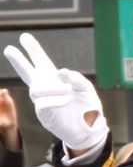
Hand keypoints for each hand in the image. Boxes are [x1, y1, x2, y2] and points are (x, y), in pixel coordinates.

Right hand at [3, 33, 108, 150]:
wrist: (90, 129)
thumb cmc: (87, 107)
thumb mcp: (86, 88)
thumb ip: (76, 78)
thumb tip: (61, 73)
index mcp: (56, 79)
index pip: (42, 62)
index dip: (34, 50)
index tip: (24, 37)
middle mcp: (46, 89)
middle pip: (27, 73)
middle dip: (19, 61)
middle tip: (9, 48)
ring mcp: (43, 101)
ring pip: (37, 89)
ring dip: (53, 87)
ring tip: (68, 90)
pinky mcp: (44, 115)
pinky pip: (44, 103)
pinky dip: (56, 99)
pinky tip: (68, 98)